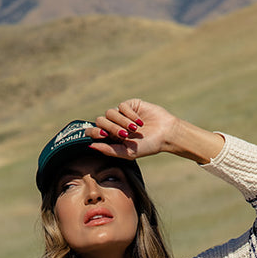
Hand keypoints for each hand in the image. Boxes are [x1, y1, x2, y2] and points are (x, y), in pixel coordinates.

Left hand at [88, 99, 222, 165]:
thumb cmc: (148, 146)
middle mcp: (114, 125)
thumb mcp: (127, 152)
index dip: (93, 132)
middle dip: (111, 127)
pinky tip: (139, 122)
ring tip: (135, 129)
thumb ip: (109, 150)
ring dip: (122, 121)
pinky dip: (130, 114)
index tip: (103, 135)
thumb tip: (90, 146)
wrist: (165, 134)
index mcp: (110, 137)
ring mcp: (121, 114)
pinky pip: (122, 106)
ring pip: (110, 112)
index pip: (93, 131)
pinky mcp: (130, 105)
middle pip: (100, 121)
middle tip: (125, 134)